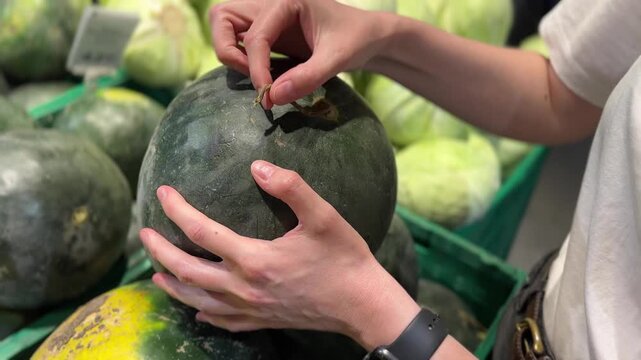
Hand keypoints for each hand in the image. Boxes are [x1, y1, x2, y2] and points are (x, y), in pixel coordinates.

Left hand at [140, 160, 419, 349]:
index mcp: (254, 259)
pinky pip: (220, 320)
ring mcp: (250, 309)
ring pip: (196, 299)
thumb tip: (257, 167)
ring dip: (171, 284)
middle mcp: (243, 287)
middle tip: (144, 234)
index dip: (178, 210)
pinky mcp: (260, 322)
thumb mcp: (323, 217)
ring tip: (155, 271)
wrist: (362, 306)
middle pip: (186, 270)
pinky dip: (200, 311)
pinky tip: (196, 307)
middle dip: (160, 250)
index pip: (201, 232)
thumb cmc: (344, 259)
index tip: (163, 191)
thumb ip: (290, 188)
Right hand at [208, 0, 396, 107]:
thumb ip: (307, 78)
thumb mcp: (337, 59)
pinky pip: (238, 40)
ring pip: (224, 25)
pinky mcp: (266, 30)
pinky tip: (267, 76)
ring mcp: (265, 15)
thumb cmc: (355, 40)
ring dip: (231, 52)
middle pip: (222, 17)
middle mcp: (269, 2)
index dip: (256, 68)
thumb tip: (273, 97)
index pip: (256, 35)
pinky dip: (243, 58)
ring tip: (260, 76)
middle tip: (257, 77)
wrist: (366, 37)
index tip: (267, 96)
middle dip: (229, 50)